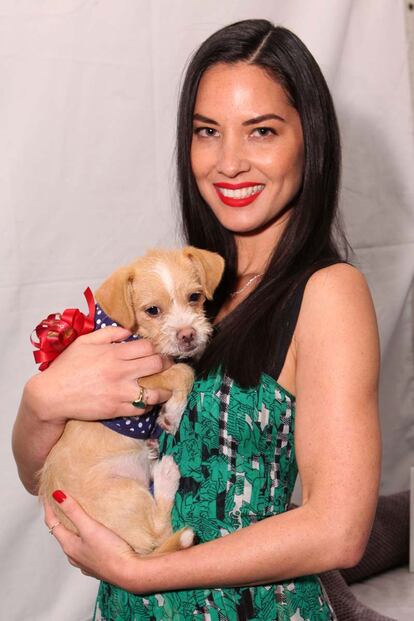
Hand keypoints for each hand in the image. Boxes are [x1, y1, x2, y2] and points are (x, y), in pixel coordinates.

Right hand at [27, 327, 172, 423]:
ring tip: (167, 389)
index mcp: (114, 353)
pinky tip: (148, 402)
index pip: (147, 347)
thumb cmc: (67, 367)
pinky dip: (148, 405)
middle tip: (167, 365)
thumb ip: (108, 333)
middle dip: (165, 364)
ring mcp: (120, 392)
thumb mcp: (84, 342)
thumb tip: (129, 331)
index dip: (155, 348)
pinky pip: (142, 408)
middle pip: (156, 365)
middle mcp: (120, 372)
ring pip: (155, 391)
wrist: (52, 395)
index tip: (156, 351)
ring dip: (165, 389)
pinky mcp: (116, 409)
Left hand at [44, 491, 136, 587]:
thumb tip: (56, 496)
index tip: (48, 494)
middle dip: (60, 518)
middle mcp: (74, 556)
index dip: (49, 508)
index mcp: (69, 546)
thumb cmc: (110, 551)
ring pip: (75, 542)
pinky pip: (86, 548)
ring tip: (79, 516)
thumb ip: (74, 511)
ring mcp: (86, 562)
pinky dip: (85, 538)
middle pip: (62, 533)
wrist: (130, 573)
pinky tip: (94, 535)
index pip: (53, 524)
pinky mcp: (99, 564)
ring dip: (74, 529)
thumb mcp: (90, 527)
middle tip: (62, 502)